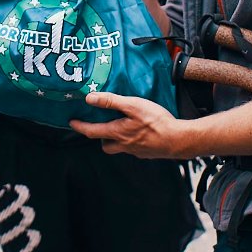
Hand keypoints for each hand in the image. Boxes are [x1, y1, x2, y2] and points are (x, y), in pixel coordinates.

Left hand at [70, 92, 184, 158]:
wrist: (179, 140)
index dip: (80, 127)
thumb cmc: (157, 122)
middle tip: (99, 125)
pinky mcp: (147, 152)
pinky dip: (131, 140)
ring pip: (119, 147)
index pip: (92, 132)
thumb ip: (111, 102)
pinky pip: (133, 148)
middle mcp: (124, 145)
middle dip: (99, 136)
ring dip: (115, 139)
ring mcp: (136, 151)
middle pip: (105, 144)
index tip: (72, 122)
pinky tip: (139, 132)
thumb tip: (90, 99)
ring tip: (120, 126)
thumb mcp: (133, 106)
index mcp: (118, 133)